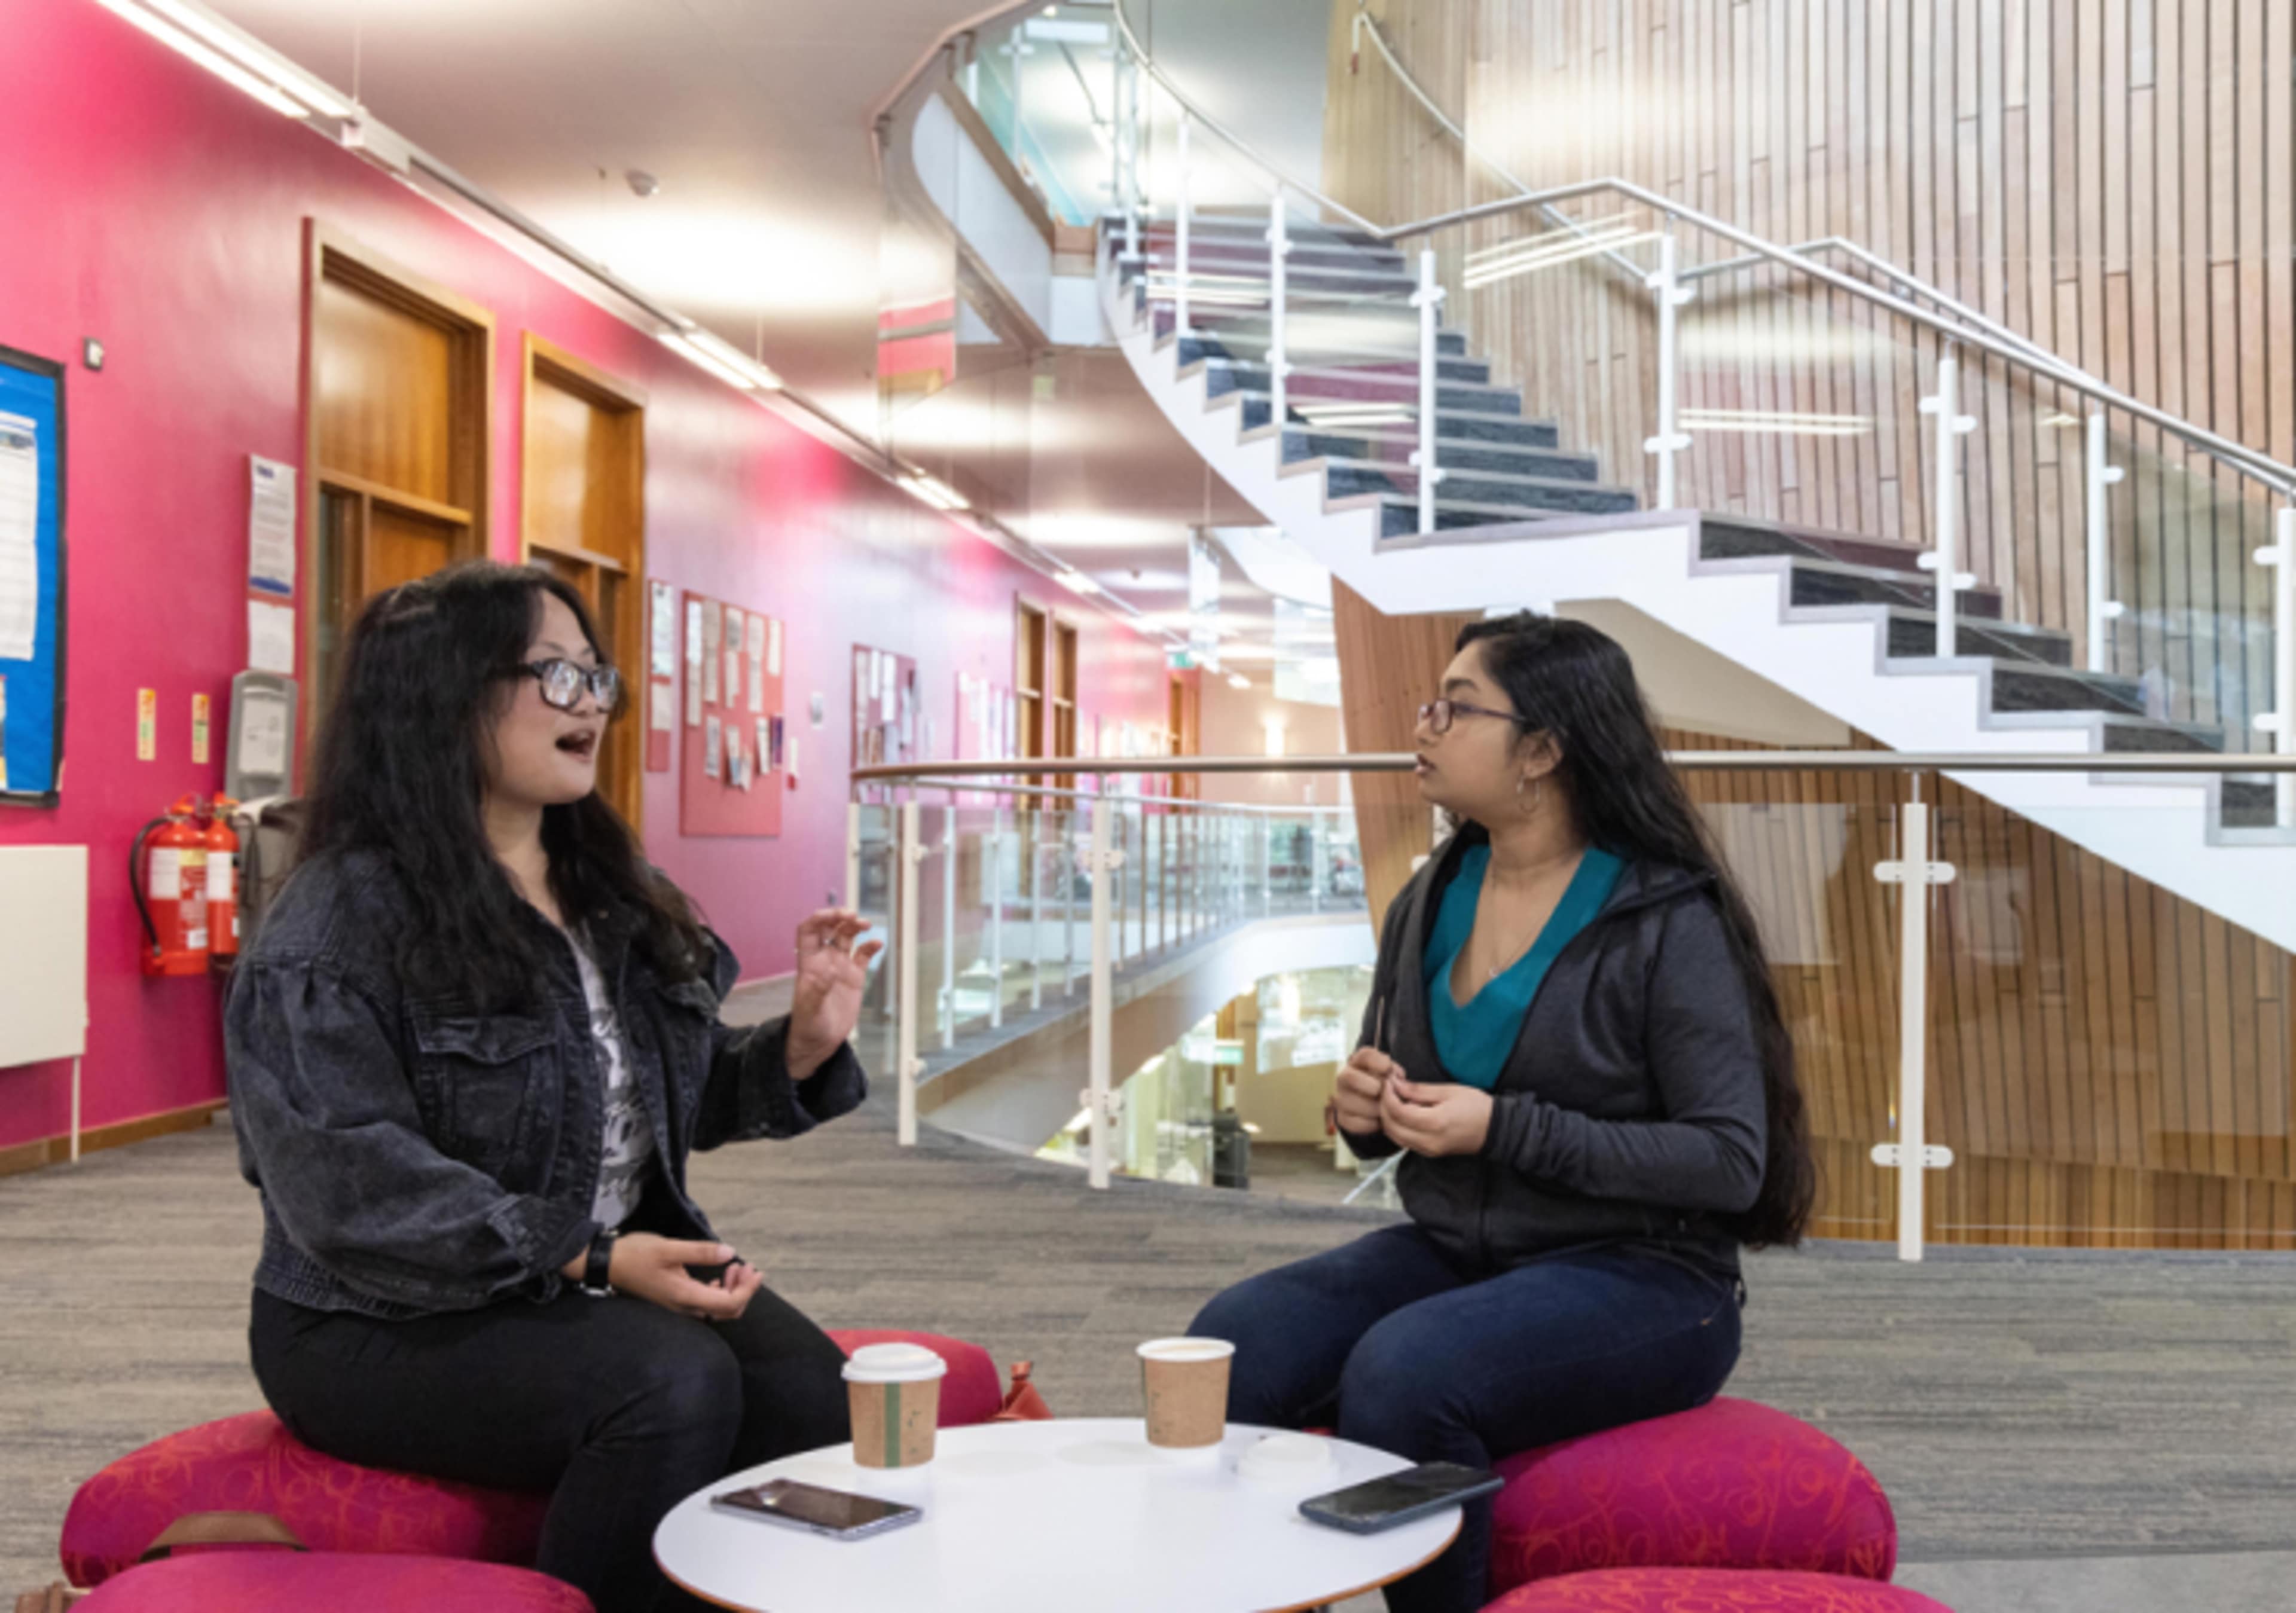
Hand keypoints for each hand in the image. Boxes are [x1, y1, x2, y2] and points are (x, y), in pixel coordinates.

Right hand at [581, 1234, 763, 1320]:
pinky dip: (719, 1292)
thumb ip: (700, 1252)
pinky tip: (719, 1278)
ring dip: (732, 1290)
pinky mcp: (675, 1301)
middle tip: (747, 1266)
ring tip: (735, 1267)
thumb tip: (730, 1252)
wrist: (607, 1264)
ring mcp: (679, 1307)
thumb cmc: (635, 1254)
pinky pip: (705, 1305)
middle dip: (743, 1289)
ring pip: (717, 1309)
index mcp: (685, 1296)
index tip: (756, 1271)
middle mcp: (684, 1308)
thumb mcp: (668, 1247)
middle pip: (726, 1311)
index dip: (747, 1290)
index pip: (728, 1304)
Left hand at [787, 909, 884, 1080]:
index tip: (835, 915)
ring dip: (856, 927)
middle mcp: (824, 960)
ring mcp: (840, 967)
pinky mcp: (854, 978)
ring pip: (847, 937)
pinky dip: (870, 947)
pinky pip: (863, 956)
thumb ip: (819, 987)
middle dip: (840, 917)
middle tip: (854, 915)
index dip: (819, 918)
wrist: (818, 1043)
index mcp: (809, 963)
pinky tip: (878, 944)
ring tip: (867, 924)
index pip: (809, 930)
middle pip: (831, 928)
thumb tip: (831, 967)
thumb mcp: (810, 1008)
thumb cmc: (808, 1026)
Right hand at [1334, 1045, 1398, 1135]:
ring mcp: (1341, 1098)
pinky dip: (1372, 1124)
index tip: (1388, 1070)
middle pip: (1351, 1078)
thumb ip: (1395, 1072)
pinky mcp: (1342, 1117)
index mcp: (1359, 1062)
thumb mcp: (1390, 1073)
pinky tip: (1379, 1120)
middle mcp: (1344, 1077)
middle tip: (1386, 1094)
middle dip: (1374, 1087)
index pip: (1365, 1055)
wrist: (1371, 1103)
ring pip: (1354, 1103)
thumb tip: (1398, 1077)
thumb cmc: (1383, 1084)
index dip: (1378, 1062)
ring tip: (1385, 1109)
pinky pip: (1356, 1123)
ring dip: (1376, 1108)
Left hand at [1379, 1076, 1493, 1157]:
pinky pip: (1404, 1142)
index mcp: (1434, 1123)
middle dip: (1383, 1107)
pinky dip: (1398, 1127)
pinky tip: (1403, 1113)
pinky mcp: (1430, 1153)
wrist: (1496, 1130)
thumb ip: (1419, 1090)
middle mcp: (1428, 1141)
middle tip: (1387, 1089)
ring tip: (1394, 1099)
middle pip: (1391, 1127)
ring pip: (1394, 1137)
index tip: (1388, 1081)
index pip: (1397, 1111)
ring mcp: (1429, 1150)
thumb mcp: (1449, 1091)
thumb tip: (1395, 1084)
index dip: (1387, 1095)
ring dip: (1388, 1118)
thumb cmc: (1476, 1106)